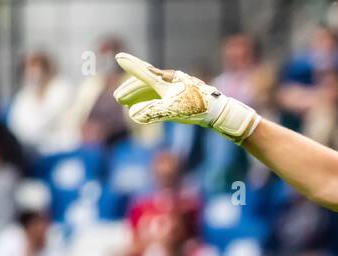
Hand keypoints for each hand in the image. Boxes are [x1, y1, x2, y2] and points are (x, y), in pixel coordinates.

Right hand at [113, 52, 260, 142]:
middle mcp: (170, 80)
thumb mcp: (172, 110)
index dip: (131, 65)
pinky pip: (162, 97)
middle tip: (118, 98)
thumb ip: (152, 111)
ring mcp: (176, 88)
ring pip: (153, 91)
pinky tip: (146, 108)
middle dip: (131, 91)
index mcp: (166, 79)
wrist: (219, 111)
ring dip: (139, 97)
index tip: (118, 57)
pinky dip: (151, 102)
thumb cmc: (196, 108)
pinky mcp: (182, 97)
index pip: (143, 71)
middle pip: (146, 83)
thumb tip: (134, 115)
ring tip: (127, 105)